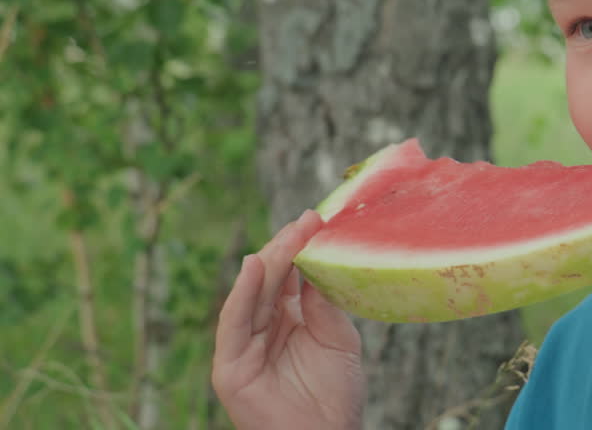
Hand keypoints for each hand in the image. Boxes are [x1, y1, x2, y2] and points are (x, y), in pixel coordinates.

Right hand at [212, 210, 364, 429]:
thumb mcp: (338, 338)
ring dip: (269, 263)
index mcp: (290, 320)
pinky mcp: (230, 366)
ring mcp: (245, 346)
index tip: (317, 220)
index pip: (291, 277)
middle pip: (271, 281)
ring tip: (287, 236)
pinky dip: (242, 293)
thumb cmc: (336, 395)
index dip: (301, 249)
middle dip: (287, 249)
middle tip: (307, 221)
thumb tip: (318, 260)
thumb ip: (324, 302)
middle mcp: (264, 329)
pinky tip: (254, 266)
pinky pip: (234, 323)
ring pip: (253, 295)